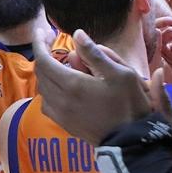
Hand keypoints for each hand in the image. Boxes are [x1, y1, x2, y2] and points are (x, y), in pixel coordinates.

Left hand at [34, 30, 152, 144]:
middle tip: (50, 43)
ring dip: (45, 72)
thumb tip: (76, 35)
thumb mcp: (121, 73)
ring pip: (42, 88)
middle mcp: (60, 99)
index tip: (42, 32)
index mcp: (72, 84)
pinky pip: (47, 103)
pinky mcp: (65, 124)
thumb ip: (95, 53)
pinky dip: (48, 90)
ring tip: (57, 62)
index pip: (43, 59)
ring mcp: (61, 114)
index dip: (39, 43)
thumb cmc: (130, 104)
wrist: (132, 140)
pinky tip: (60, 86)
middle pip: (40, 73)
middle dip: (42, 55)